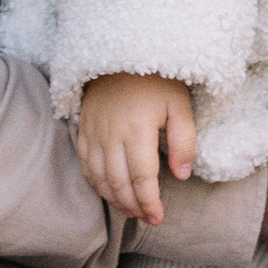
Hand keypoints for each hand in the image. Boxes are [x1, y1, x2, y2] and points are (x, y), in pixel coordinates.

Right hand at [78, 72, 197, 225]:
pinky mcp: (83, 126)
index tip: (158, 218)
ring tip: (130, 210)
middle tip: (146, 218)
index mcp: (138, 129)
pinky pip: (84, 163)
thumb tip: (181, 176)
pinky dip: (94, 183)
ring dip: (114, 199)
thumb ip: (184, 141)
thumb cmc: (156, 78)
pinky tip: (107, 191)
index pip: (142, 179)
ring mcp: (93, 131)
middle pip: (118, 183)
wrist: (122, 48)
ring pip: (99, 177)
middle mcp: (111, 134)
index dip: (150, 203)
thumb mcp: (180, 104)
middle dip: (133, 206)